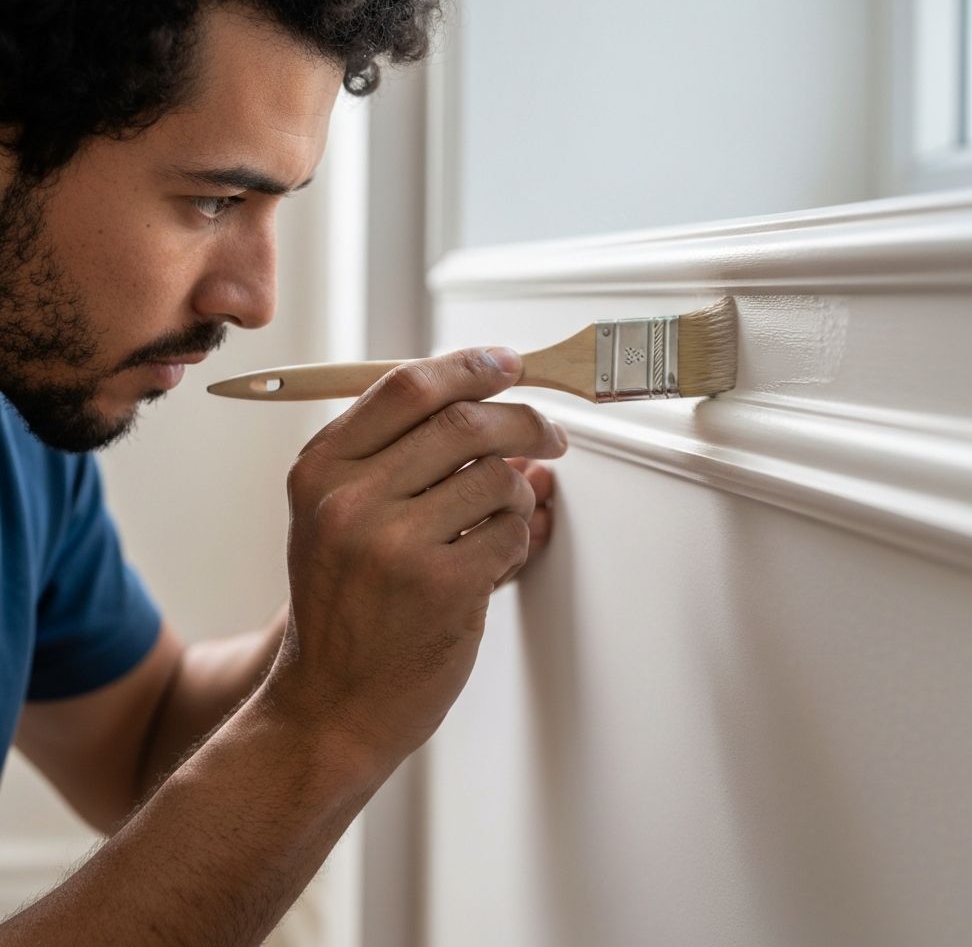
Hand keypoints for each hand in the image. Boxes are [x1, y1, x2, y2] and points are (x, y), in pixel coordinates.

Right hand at [269, 348, 568, 766]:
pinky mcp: (443, 587)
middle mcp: (351, 499)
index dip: (468, 366)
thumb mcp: (336, 518)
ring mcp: (395, 544)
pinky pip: (512, 531)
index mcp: (321, 470)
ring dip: (520, 493)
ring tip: (503, 517)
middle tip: (550, 435)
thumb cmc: (343, 608)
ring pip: (499, 476)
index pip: (406, 386)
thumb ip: (397, 456)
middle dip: (525, 420)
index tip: (507, 364)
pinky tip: (490, 559)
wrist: (330, 708)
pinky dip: (517, 538)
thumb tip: (490, 401)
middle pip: (465, 421)